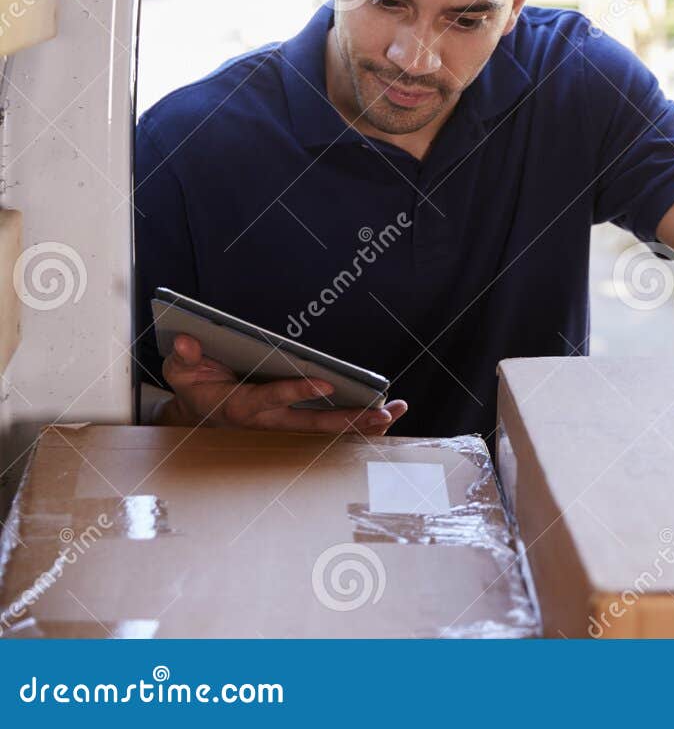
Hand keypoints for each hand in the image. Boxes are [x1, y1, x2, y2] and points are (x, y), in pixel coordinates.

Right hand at [160, 333, 406, 434]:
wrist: (197, 414)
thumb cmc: (195, 386)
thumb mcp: (180, 370)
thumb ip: (185, 356)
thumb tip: (188, 339)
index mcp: (242, 406)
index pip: (274, 397)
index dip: (299, 391)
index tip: (327, 383)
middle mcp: (269, 422)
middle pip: (314, 424)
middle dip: (350, 419)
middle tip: (384, 411)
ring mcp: (284, 427)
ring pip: (328, 431)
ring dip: (362, 423)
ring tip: (398, 411)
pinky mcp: (294, 426)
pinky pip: (330, 430)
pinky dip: (357, 425)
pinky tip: (386, 417)